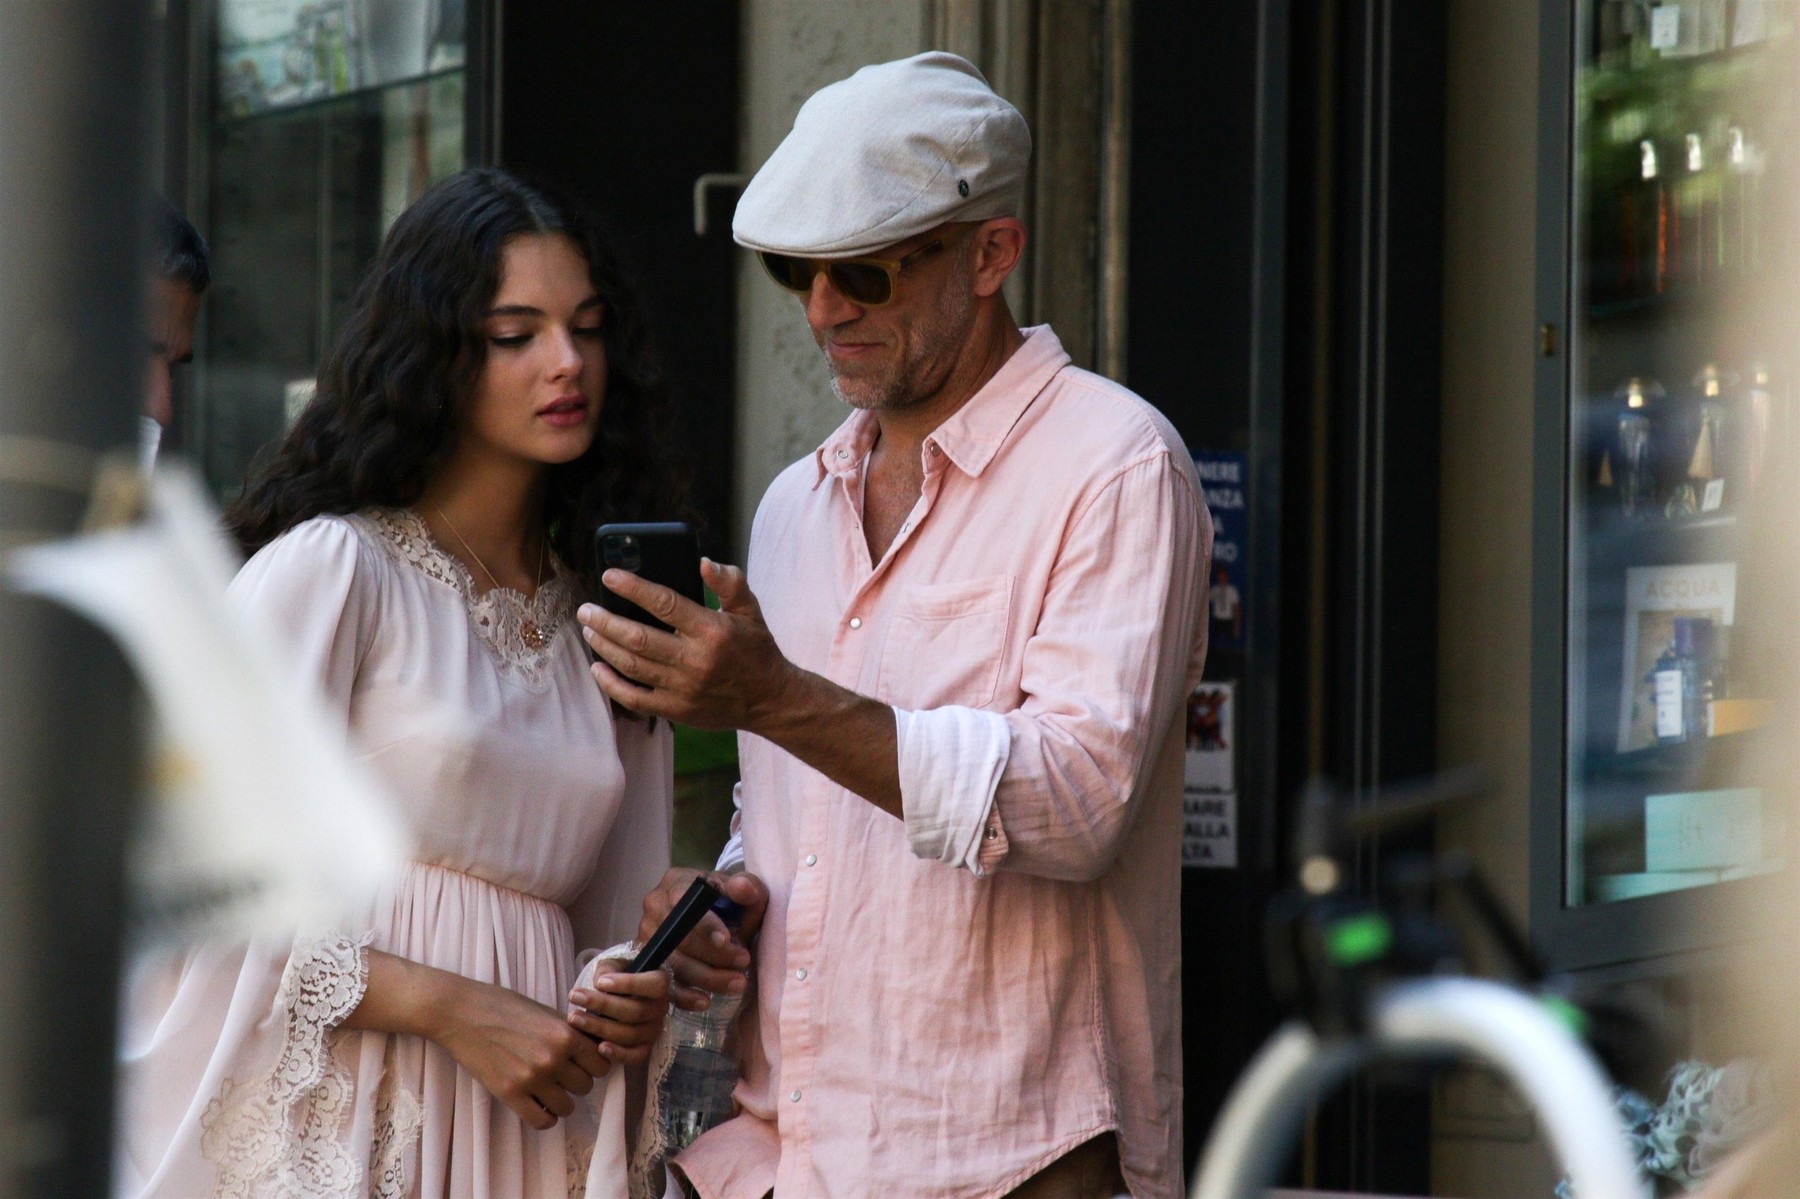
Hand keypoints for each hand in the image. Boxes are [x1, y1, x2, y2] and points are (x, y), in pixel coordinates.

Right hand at [432, 976, 609, 1130]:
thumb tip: (594, 1047)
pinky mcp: (510, 1094)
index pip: (602, 1064)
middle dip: (577, 1081)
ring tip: (549, 1090)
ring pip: (567, 1107)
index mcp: (565, 1034)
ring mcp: (532, 1078)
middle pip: (586, 1086)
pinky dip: (545, 1117)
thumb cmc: (503, 1006)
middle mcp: (553, 1058)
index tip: (583, 1063)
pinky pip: (541, 1121)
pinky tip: (538, 1105)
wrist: (461, 1012)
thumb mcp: (545, 1011)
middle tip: (562, 1075)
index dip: (594, 1064)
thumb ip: (570, 1031)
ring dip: (561, 1100)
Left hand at [566, 961, 669, 1066]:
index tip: (599, 983)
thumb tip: (600, 984)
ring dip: (600, 1027)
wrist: (615, 998)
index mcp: (659, 984)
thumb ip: (607, 970)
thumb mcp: (611, 966)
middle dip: (603, 1005)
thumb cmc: (614, 978)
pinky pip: (636, 1056)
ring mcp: (653, 1030)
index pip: (655, 985)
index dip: (629, 984)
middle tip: (575, 997)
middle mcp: (660, 1009)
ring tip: (574, 1018)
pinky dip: (619, 1054)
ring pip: (631, 1033)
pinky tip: (600, 1048)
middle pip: (636, 1011)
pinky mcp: (644, 1048)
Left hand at [578, 559, 795, 731]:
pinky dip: (611, 684)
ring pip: (631, 666)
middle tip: (586, 610)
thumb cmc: (756, 650)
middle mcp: (695, 660)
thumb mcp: (750, 610)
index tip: (609, 576)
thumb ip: (729, 582)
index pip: (664, 603)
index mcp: (712, 630)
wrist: (770, 700)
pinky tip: (598, 668)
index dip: (633, 588)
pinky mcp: (676, 709)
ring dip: (604, 646)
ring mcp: (683, 688)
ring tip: (589, 631)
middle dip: (605, 621)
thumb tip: (703, 563)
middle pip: (638, 638)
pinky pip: (634, 699)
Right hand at [635, 868, 768, 1011]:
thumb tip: (743, 888)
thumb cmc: (727, 899)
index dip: (704, 923)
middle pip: (679, 937)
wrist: (713, 913)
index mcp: (675, 882)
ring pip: (673, 963)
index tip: (728, 939)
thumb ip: (746, 887)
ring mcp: (648, 937)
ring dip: (707, 977)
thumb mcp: (741, 887)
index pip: (683, 901)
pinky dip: (684, 996)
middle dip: (714, 954)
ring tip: (737, 983)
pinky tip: (705, 1001)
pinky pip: (663, 983)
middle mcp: (655, 908)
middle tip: (743, 961)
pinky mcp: (650, 962)